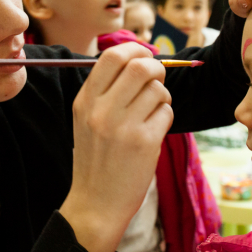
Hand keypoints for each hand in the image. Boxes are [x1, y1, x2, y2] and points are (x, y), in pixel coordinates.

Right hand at [59, 43, 173, 251]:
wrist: (96, 203)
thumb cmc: (96, 158)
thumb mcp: (86, 119)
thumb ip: (105, 90)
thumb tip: (138, 58)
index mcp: (85, 100)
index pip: (112, 56)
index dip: (135, 48)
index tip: (144, 55)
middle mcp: (101, 110)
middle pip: (140, 66)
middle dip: (157, 67)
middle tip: (158, 77)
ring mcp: (123, 127)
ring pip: (158, 89)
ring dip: (162, 95)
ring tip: (153, 111)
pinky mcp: (144, 143)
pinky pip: (166, 112)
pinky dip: (165, 116)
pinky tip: (154, 130)